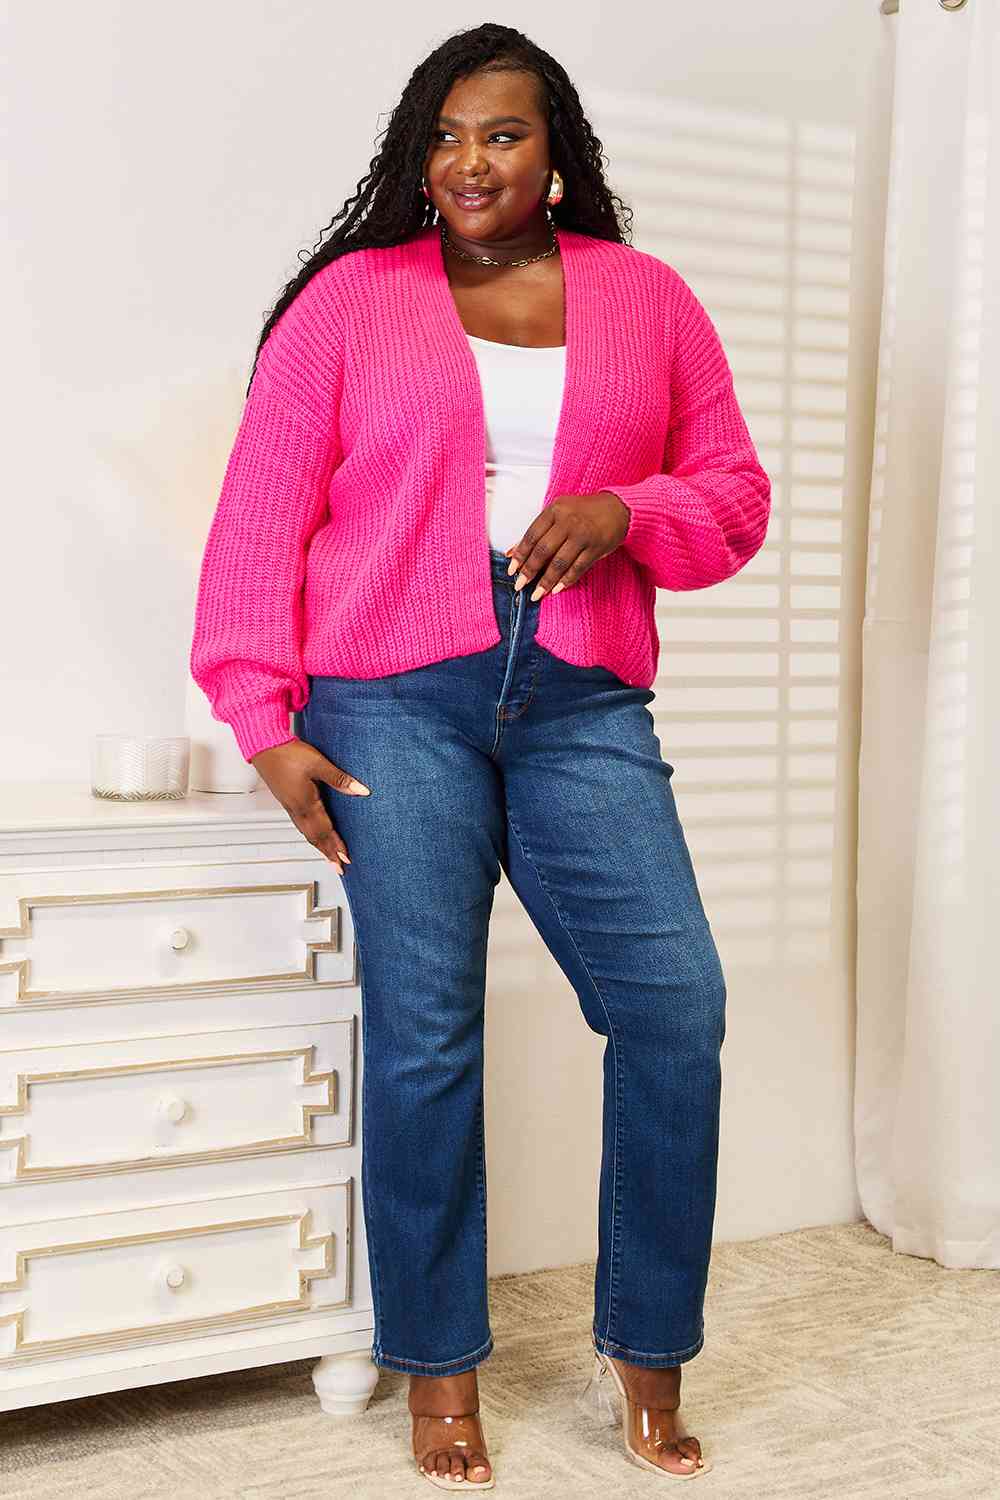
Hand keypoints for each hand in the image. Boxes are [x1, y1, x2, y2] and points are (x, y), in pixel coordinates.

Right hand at [251, 738, 369, 874]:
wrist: (264, 746)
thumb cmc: (288, 753)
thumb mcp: (318, 764)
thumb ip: (340, 779)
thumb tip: (361, 791)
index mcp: (305, 803)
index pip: (325, 831)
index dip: (336, 846)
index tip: (345, 858)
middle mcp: (296, 809)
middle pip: (315, 837)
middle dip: (328, 853)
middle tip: (339, 867)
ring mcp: (290, 806)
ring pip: (306, 832)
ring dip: (319, 846)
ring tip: (328, 856)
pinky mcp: (286, 800)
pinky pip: (300, 824)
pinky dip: (309, 835)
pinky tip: (312, 834)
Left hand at [504, 491, 630, 598]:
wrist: (618, 508)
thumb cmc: (583, 512)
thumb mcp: (559, 513)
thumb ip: (537, 532)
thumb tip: (511, 552)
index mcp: (555, 510)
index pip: (532, 535)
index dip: (520, 554)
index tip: (511, 570)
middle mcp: (568, 521)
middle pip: (543, 550)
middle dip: (530, 570)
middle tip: (520, 585)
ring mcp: (583, 535)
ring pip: (560, 562)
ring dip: (546, 581)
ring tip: (537, 593)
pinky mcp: (596, 548)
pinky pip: (577, 568)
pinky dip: (566, 580)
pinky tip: (556, 589)